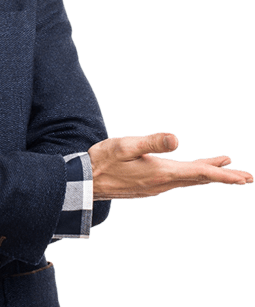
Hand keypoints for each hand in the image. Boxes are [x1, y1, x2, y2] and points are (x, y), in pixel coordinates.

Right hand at [88, 132, 253, 199]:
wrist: (86, 182)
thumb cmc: (103, 161)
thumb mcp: (126, 145)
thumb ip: (151, 142)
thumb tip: (177, 139)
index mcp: (161, 173)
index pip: (199, 173)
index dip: (223, 175)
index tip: (244, 177)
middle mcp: (162, 183)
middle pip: (199, 179)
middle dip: (223, 177)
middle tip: (246, 177)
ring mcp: (155, 187)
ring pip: (188, 180)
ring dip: (207, 174)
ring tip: (224, 167)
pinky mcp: (148, 186)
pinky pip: (177, 181)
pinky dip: (191, 175)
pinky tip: (189, 171)